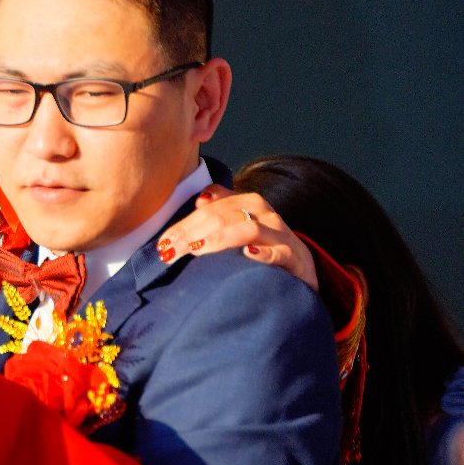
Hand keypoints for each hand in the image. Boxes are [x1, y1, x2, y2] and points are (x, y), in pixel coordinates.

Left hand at [156, 187, 317, 291]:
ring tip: (197, 250)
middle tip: (172, 251)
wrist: (301, 264)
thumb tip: (199, 200)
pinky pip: (278, 253)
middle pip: (222, 217)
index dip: (184, 225)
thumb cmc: (263, 243)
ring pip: (246, 229)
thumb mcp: (241, 223)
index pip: (209, 209)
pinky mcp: (293, 256)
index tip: (163, 244)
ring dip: (218, 240)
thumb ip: (220, 209)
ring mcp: (279, 234)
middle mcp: (263, 213)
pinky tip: (247, 255)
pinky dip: (263, 254)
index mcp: (247, 202)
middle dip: (193, 233)